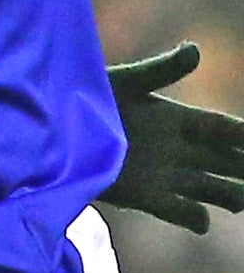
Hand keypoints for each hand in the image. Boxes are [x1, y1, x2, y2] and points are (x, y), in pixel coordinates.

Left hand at [100, 41, 243, 233]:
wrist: (49, 132)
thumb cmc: (83, 99)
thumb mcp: (124, 83)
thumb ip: (159, 70)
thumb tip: (196, 49)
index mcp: (175, 118)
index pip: (222, 128)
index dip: (243, 135)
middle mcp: (175, 147)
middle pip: (225, 161)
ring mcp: (162, 173)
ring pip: (209, 187)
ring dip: (229, 195)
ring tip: (241, 203)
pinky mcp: (142, 195)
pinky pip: (176, 209)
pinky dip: (191, 217)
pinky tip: (202, 222)